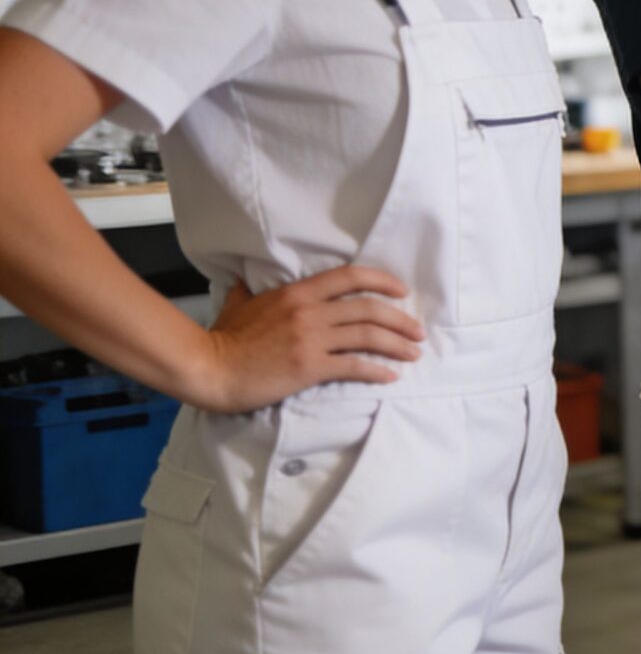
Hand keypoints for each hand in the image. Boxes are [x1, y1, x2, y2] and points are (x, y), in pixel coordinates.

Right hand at [194, 265, 424, 413]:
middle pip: (369, 308)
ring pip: (368, 336)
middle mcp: (310, 311)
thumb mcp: (237, 306)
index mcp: (298, 293)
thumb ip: (247, 292)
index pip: (351, 277)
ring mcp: (311, 339)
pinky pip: (354, 366)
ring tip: (413, 353)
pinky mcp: (309, 367)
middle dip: (400, 319)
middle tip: (417, 331)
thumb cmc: (222, 339)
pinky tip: (390, 376)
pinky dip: (377, 371)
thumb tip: (242, 282)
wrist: (209, 369)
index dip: (383, 281)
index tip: (402, 292)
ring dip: (397, 345)